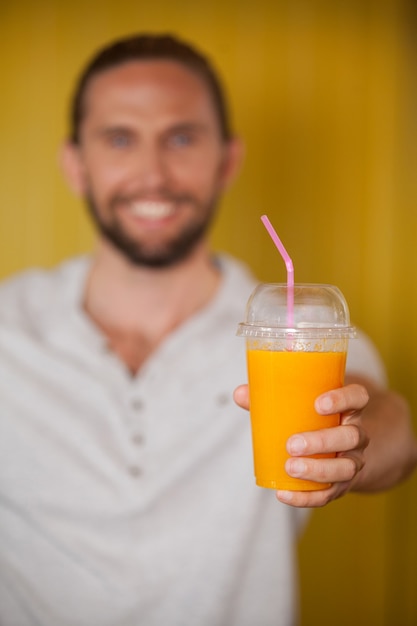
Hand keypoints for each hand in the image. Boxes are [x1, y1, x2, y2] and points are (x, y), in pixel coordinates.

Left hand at [233, 383, 369, 507]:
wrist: (336, 451)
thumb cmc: (311, 420)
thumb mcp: (299, 406)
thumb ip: (269, 398)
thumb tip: (240, 393)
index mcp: (349, 408)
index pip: (358, 397)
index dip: (343, 399)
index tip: (318, 404)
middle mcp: (356, 434)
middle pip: (351, 436)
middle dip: (323, 441)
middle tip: (292, 444)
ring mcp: (352, 461)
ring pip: (346, 468)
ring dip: (317, 470)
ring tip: (290, 467)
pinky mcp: (341, 485)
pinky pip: (329, 494)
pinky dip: (306, 496)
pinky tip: (284, 494)